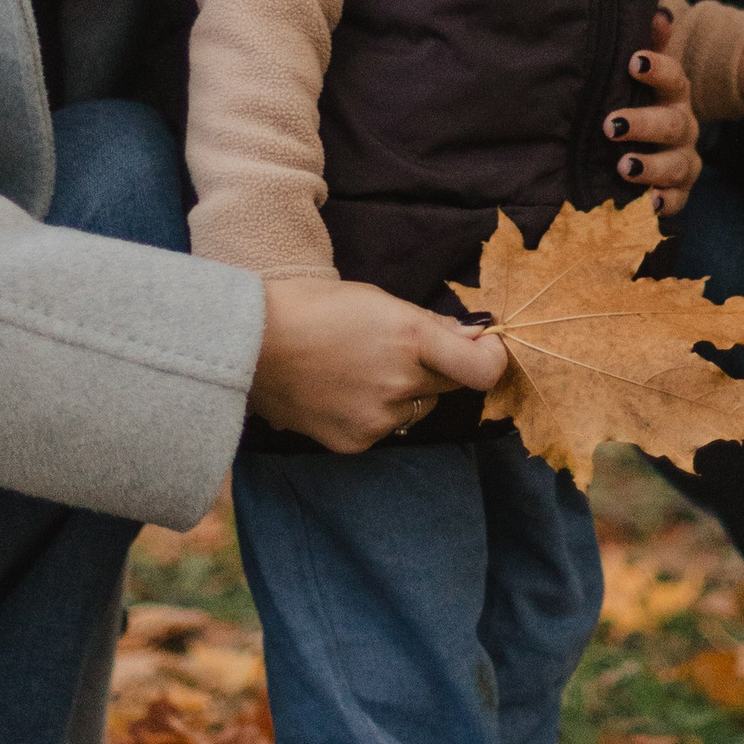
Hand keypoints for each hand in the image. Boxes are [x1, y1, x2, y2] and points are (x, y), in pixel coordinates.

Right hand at [249, 274, 506, 452]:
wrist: (252, 341)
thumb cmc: (316, 307)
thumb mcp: (379, 301)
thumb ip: (430, 324)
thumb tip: (475, 337)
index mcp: (410, 338)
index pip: (482, 369)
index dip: (491, 360)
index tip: (484, 351)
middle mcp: (400, 383)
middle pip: (449, 386)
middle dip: (436, 369)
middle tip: (399, 351)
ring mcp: (377, 418)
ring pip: (415, 409)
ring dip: (403, 393)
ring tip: (358, 369)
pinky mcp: (355, 442)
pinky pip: (384, 428)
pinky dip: (373, 412)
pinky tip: (341, 390)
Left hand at [607, 7, 700, 215]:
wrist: (655, 147)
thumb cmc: (641, 102)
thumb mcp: (642, 74)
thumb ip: (648, 44)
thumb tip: (658, 10)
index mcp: (674, 95)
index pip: (673, 78)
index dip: (657, 68)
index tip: (632, 61)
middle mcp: (683, 128)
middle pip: (672, 125)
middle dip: (644, 125)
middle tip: (610, 126)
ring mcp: (682, 162)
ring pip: (676, 166)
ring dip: (651, 167)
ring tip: (624, 167)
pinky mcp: (677, 193)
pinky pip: (675, 202)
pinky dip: (663, 204)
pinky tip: (646, 204)